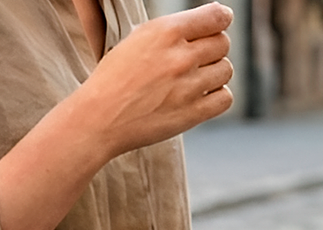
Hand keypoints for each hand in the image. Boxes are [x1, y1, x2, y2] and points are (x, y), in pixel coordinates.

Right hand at [78, 2, 233, 157]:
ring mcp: (187, 87)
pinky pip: (224, 98)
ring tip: (193, 83)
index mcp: (167, 32)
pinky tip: (200, 99)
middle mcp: (180, 57)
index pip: (217, 16)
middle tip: (194, 63)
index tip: (215, 30)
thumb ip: (171, 31)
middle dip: (212, 51)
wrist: (97, 120)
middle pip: (223, 44)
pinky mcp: (190, 114)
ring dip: (214, 75)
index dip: (219, 22)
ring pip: (225, 70)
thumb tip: (204, 22)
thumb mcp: (137, 41)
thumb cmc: (112, 82)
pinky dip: (217, 97)